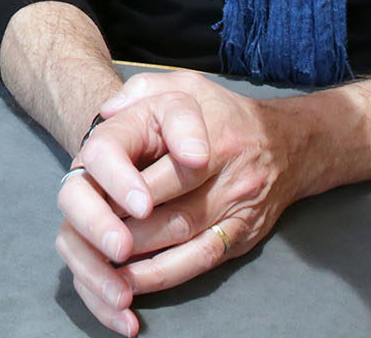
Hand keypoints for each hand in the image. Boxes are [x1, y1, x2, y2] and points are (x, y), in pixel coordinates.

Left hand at [55, 71, 309, 335]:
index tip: (99, 195)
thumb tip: (105, 113)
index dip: (124, 176)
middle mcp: (219, 158)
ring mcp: (233, 199)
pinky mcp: (241, 233)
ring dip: (134, 255)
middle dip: (117, 224)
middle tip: (82, 237)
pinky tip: (131, 284)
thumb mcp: (181, 85)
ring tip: (97, 263)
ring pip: (179, 233)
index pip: (150, 148)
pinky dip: (163, 275)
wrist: (287, 144)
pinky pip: (200, 259)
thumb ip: (137, 91)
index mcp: (195, 117)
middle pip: (164, 199)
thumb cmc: (218, 115)